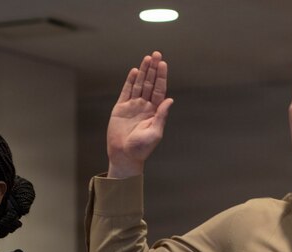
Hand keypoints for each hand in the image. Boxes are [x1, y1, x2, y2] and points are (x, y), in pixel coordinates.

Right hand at [107, 52, 173, 178]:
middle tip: (156, 54)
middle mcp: (145, 106)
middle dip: (153, 69)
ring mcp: (132, 106)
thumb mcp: (155, 133)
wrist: (124, 156)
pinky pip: (126, 92)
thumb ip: (162, 116)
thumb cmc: (141, 148)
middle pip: (150, 83)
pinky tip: (134, 71)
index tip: (163, 64)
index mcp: (155, 111)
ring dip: (143, 72)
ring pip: (139, 85)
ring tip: (147, 58)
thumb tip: (170, 100)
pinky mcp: (120, 108)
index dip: (162, 77)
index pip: (160, 90)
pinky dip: (130, 81)